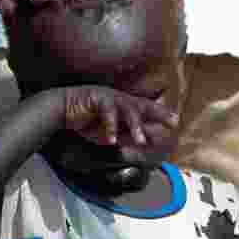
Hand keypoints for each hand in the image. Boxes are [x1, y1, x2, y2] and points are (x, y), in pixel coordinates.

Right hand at [62, 86, 177, 146]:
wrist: (62, 109)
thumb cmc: (87, 121)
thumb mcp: (111, 132)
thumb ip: (127, 136)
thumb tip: (146, 142)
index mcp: (125, 104)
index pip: (147, 109)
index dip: (161, 114)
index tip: (176, 121)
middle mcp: (120, 98)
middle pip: (143, 105)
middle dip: (158, 113)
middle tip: (173, 122)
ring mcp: (108, 96)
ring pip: (127, 109)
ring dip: (135, 125)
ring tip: (141, 140)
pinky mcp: (96, 97)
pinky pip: (107, 112)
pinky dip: (110, 127)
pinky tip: (111, 140)